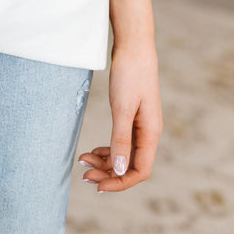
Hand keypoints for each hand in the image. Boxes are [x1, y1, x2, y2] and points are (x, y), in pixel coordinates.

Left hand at [78, 38, 162, 191]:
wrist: (134, 47)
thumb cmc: (130, 74)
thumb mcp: (122, 108)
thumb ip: (121, 139)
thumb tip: (121, 170)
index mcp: (151, 133)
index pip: (140, 171)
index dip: (120, 182)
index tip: (98, 186)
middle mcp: (148, 133)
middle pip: (130, 166)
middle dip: (108, 173)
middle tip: (84, 174)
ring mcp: (140, 125)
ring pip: (124, 154)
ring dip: (105, 161)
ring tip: (83, 160)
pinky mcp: (132, 117)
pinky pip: (121, 142)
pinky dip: (107, 149)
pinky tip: (93, 150)